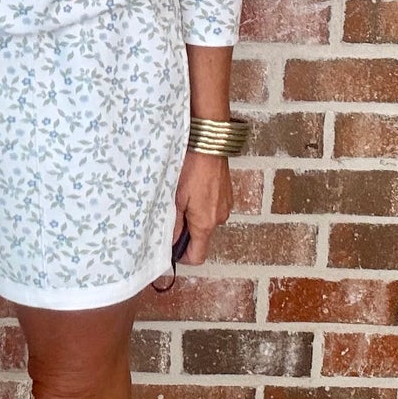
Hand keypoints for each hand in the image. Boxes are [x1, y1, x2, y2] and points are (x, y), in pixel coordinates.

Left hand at [171, 147, 233, 266]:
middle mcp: (219, 218)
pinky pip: (212, 208)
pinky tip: (193, 189)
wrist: (208, 142)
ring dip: (194, 216)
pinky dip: (202, 205)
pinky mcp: (226, 194)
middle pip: (201, 238)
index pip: (197, 256)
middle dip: (186, 232)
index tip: (171, 247)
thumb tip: (170, 241)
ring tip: (181, 198)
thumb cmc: (191, 167)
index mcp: (205, 223)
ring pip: (206, 222)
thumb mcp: (174, 197)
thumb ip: (174, 223)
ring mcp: (225, 206)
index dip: (182, 256)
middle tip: (171, 215)